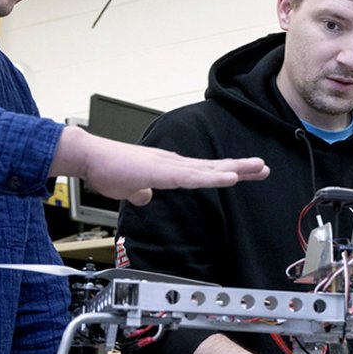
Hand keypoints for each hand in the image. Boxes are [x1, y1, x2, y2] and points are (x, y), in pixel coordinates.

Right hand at [51, 126, 268, 205]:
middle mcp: (174, 163)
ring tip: (258, 167)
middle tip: (264, 168)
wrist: (88, 157)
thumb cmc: (106, 169)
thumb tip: (144, 196)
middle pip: (213, 167)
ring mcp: (170, 166)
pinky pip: (193, 178)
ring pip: (209, 170)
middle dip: (240, 168)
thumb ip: (140, 191)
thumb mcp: (130, 187)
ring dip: (235, 170)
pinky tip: (230, 179)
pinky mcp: (162, 171)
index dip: (226, 173)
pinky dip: (214, 179)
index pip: (204, 172)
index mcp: (169, 168)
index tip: (247, 174)